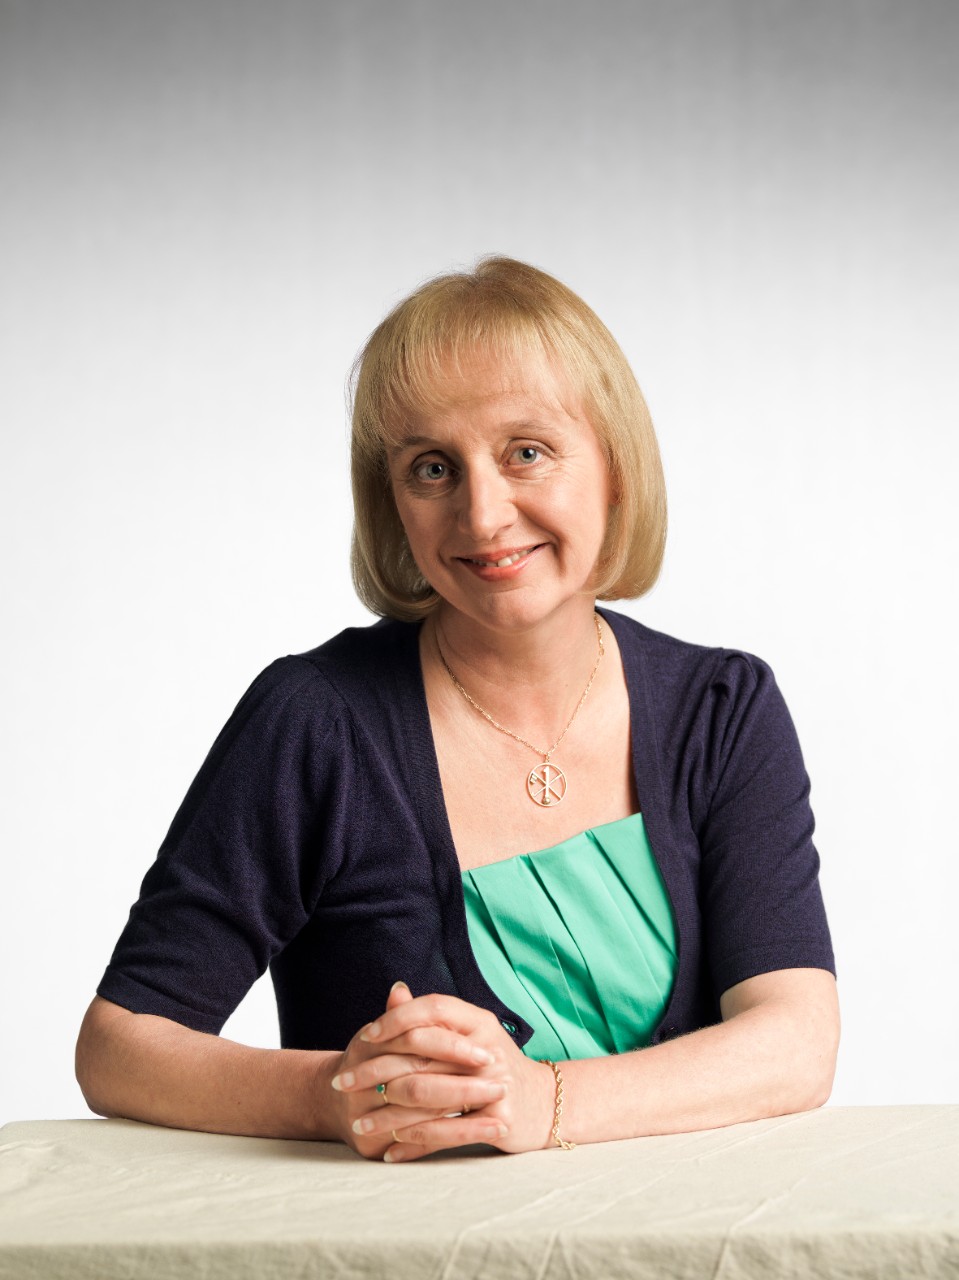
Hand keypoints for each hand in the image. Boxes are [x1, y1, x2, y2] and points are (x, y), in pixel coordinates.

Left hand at [332, 986, 555, 1161]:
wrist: (542, 1103)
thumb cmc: (493, 1065)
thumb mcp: (467, 1035)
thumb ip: (430, 1018)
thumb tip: (395, 990)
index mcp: (478, 1022)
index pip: (432, 1009)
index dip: (395, 1019)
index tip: (363, 1036)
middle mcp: (487, 1049)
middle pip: (419, 1056)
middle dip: (373, 1071)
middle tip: (341, 1084)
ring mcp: (493, 1086)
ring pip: (425, 1098)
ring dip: (385, 1114)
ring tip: (357, 1122)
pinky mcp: (496, 1121)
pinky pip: (443, 1134)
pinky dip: (412, 1143)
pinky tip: (389, 1149)